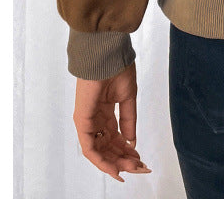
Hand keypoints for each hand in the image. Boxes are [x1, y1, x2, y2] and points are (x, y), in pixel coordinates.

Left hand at [72, 61, 151, 181]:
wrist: (106, 54)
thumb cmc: (116, 68)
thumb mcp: (127, 98)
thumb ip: (128, 120)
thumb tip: (132, 140)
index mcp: (104, 113)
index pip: (115, 138)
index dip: (127, 150)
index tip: (140, 159)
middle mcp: (94, 120)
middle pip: (108, 147)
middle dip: (124, 159)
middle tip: (141, 167)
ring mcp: (87, 121)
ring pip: (100, 151)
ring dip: (116, 162)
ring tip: (132, 168)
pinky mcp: (82, 121)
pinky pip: (90, 148)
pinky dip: (102, 160)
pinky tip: (115, 168)